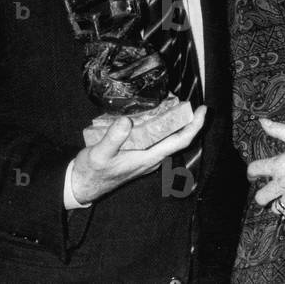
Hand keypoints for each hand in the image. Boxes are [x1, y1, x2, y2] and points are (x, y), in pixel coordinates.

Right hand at [70, 105, 205, 203]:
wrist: (83, 185)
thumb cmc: (92, 172)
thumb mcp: (99, 154)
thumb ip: (113, 139)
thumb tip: (126, 121)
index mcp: (149, 158)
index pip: (180, 141)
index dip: (194, 126)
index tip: (202, 110)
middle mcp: (153, 158)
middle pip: (178, 137)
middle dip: (186, 118)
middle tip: (184, 99)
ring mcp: (148, 157)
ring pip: (167, 137)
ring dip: (172, 120)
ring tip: (170, 101)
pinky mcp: (140, 155)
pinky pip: (156, 138)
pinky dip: (159, 124)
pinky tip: (152, 112)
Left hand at [247, 118, 284, 217]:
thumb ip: (279, 130)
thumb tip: (262, 121)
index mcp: (279, 165)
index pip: (254, 171)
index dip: (252, 173)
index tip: (254, 175)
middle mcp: (283, 183)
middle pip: (260, 197)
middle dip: (262, 195)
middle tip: (270, 191)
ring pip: (277, 208)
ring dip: (280, 203)